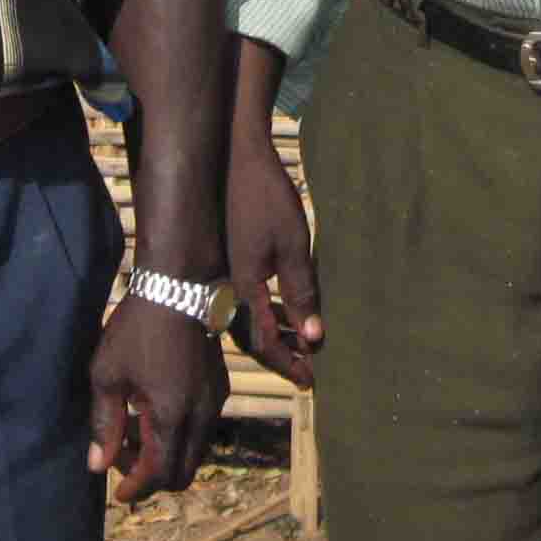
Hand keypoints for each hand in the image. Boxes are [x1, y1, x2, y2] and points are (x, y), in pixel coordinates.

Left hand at [88, 295, 227, 502]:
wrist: (179, 285)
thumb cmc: (136, 328)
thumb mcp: (107, 375)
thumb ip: (104, 424)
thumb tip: (98, 465)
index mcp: (172, 417)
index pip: (160, 475)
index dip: (137, 489)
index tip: (117, 493)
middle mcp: (201, 416)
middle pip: (183, 472)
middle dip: (152, 475)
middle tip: (122, 456)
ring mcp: (215, 401)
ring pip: (195, 450)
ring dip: (166, 452)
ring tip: (133, 428)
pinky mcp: (220, 386)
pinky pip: (202, 428)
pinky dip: (179, 433)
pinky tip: (153, 408)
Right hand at [226, 135, 322, 387]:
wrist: (235, 158)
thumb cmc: (267, 198)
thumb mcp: (294, 246)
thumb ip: (302, 292)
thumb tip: (313, 337)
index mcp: (244, 289)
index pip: (265, 342)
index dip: (289, 363)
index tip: (311, 382)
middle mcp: (229, 288)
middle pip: (253, 337)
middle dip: (282, 355)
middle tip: (307, 371)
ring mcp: (227, 273)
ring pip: (249, 319)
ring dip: (276, 334)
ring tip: (303, 344)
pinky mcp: (230, 259)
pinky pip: (248, 299)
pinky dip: (268, 312)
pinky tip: (286, 309)